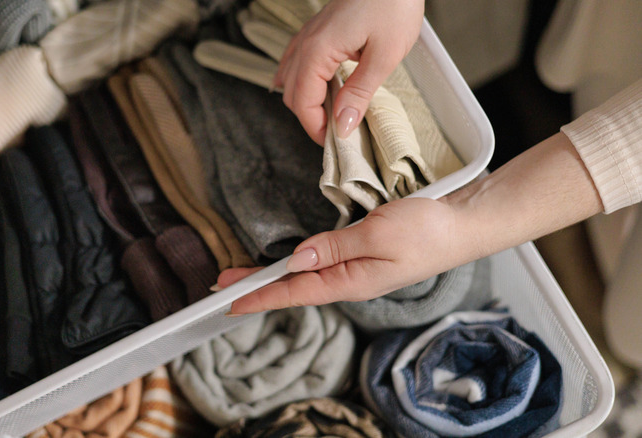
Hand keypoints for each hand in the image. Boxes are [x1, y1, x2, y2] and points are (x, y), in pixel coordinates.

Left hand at [222, 197, 476, 314]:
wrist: (464, 225)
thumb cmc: (427, 231)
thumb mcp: (378, 234)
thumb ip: (335, 247)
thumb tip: (297, 258)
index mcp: (351, 281)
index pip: (295, 292)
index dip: (260, 295)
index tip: (229, 300)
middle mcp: (350, 281)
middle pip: (295, 286)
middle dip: (258, 285)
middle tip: (222, 282)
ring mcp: (357, 271)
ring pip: (306, 276)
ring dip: (274, 275)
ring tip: (245, 273)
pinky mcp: (363, 257)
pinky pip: (321, 264)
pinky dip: (297, 264)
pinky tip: (289, 262)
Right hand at [274, 0, 423, 144]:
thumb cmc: (393, 3)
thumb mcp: (383, 55)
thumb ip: (359, 93)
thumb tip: (343, 125)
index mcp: (317, 51)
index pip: (302, 103)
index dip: (315, 128)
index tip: (336, 143)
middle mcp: (306, 43)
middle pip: (292, 94)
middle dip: (310, 118)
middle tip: (337, 134)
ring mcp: (309, 35)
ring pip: (290, 79)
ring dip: (307, 101)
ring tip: (332, 116)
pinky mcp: (318, 31)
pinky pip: (296, 62)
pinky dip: (303, 82)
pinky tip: (317, 90)